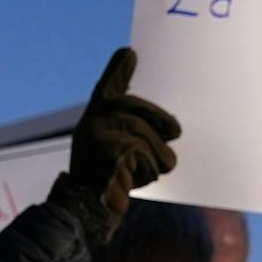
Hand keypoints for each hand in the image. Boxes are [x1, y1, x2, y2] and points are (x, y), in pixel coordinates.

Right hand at [62, 48, 179, 238]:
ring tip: (137, 173)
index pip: (108, 87)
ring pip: (152, 141)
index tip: (129, 53)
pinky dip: (147, 175)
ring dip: (156, 162)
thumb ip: (133, 131)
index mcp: (95, 117)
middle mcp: (94, 121)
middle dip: (164, 126)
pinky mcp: (114, 154)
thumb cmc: (108, 179)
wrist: (84, 208)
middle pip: (142, 113)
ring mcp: (101, 136)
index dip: (117, 70)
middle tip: (177, 132)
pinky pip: (150, 160)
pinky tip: (128, 183)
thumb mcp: (115, 150)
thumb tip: (174, 127)